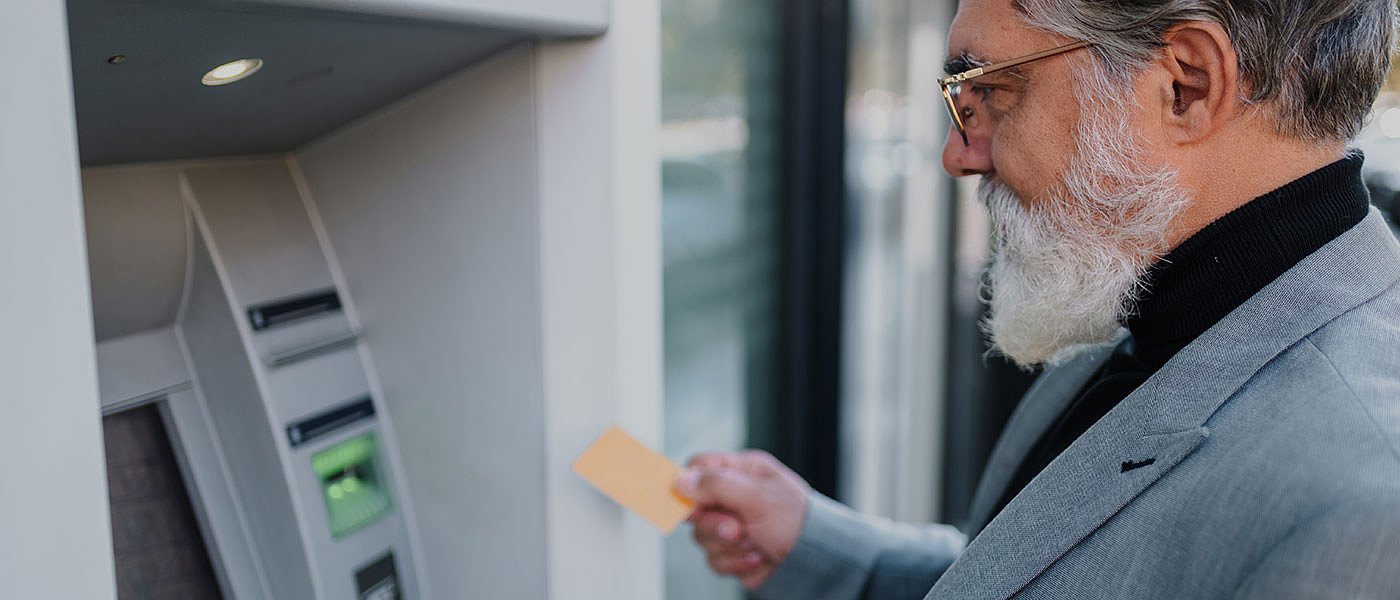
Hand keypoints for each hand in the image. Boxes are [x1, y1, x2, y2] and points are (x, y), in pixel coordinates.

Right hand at [674, 450, 809, 589]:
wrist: (815, 563)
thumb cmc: (798, 521)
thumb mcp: (758, 496)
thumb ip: (717, 485)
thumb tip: (680, 480)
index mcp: (742, 473)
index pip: (699, 468)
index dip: (689, 485)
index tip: (694, 502)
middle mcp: (734, 497)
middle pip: (695, 508)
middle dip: (715, 525)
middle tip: (737, 528)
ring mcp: (731, 526)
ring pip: (702, 537)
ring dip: (728, 546)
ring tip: (754, 543)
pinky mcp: (731, 552)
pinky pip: (714, 559)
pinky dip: (734, 562)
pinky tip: (756, 557)